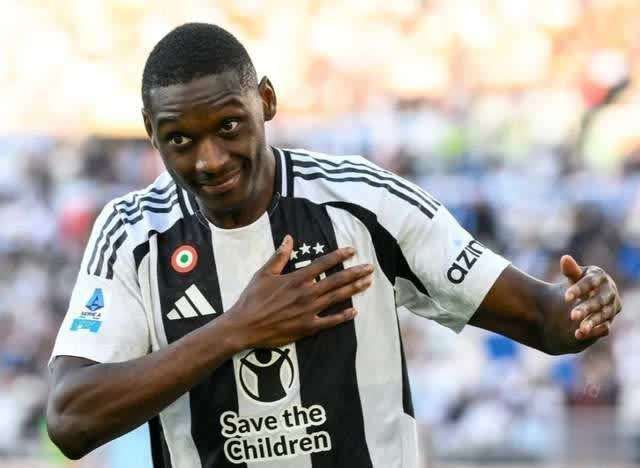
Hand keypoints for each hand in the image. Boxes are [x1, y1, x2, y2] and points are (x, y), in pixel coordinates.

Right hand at [223, 234, 372, 349]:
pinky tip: (354, 311)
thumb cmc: (252, 298)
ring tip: (368, 283)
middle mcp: (306, 293)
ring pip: (337, 298)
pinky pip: (330, 321)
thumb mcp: (264, 273)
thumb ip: (279, 256)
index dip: (339, 256)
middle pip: (336, 280)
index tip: (352, 250)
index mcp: (296, 278)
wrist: (244, 326)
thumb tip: (289, 238)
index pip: (323, 264)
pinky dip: (343, 316)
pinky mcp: (307, 327)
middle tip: (370, 267)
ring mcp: (309, 311)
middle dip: (355, 273)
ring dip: (354, 289)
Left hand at [561, 255, 621, 340]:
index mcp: (599, 276)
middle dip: (587, 308)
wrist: (585, 298)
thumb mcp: (573, 276)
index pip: (590, 282)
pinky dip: (593, 332)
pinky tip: (579, 335)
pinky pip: (605, 328)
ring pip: (604, 315)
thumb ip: (570, 270)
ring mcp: (612, 307)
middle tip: (572, 316)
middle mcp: (609, 291)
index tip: (566, 297)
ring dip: (592, 322)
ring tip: (580, 329)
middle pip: (599, 301)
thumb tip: (565, 258)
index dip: (579, 289)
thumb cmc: (577, 283)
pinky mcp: (609, 321)